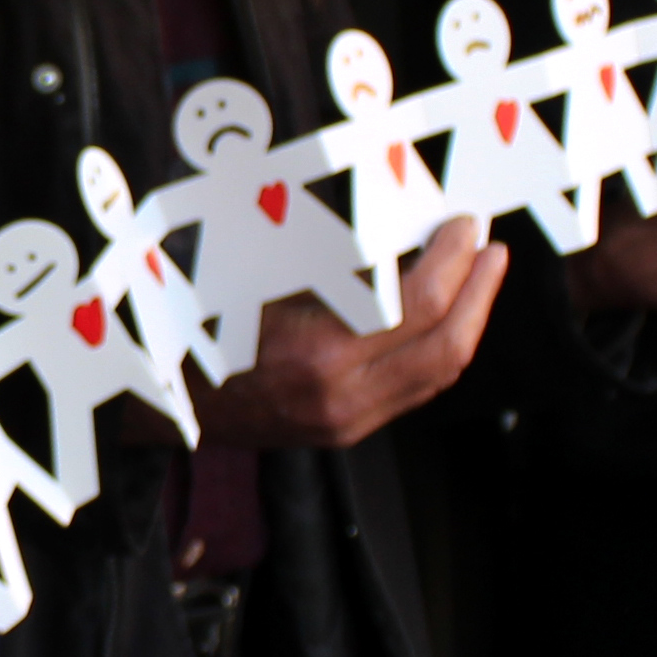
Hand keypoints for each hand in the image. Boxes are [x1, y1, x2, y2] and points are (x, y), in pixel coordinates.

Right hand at [198, 218, 507, 445]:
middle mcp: (340, 397)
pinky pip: (414, 388)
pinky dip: (439, 346)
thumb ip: (336, 266)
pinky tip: (444, 315)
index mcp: (317, 353)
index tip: (465, 225)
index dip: (453, 260)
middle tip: (491, 248)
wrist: (165, 399)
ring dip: (468, 321)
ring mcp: (346, 421)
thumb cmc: (202, 325)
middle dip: (479, 293)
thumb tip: (403, 230)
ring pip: (438, 375)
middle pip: (445, 348)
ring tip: (479, 277)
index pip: (417, 307)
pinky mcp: (347, 431)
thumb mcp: (265, 280)